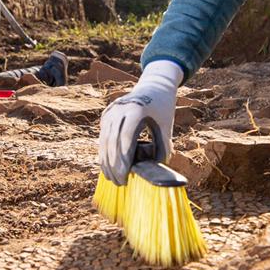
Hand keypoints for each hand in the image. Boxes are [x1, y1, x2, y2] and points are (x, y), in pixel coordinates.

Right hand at [96, 60, 183, 185]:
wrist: (154, 86)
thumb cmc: (163, 110)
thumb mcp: (166, 128)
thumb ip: (161, 149)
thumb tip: (152, 172)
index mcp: (136, 110)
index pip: (126, 138)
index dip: (124, 160)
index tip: (125, 177)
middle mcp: (120, 109)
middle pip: (112, 141)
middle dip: (114, 165)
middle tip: (119, 183)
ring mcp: (111, 110)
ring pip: (104, 140)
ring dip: (106, 161)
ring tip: (111, 178)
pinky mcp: (106, 114)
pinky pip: (103, 136)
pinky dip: (105, 152)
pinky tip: (107, 166)